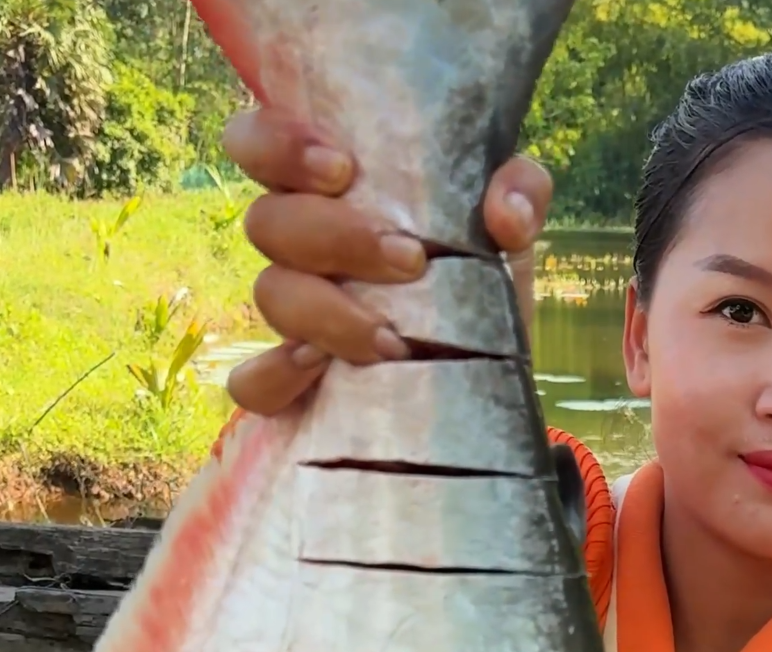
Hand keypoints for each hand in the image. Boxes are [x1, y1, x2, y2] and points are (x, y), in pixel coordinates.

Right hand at [222, 106, 552, 417]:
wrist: (489, 378)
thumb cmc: (477, 283)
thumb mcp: (507, 233)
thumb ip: (519, 195)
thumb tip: (507, 212)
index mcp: (328, 192)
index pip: (262, 144)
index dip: (283, 146)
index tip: (344, 170)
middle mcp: (300, 249)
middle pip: (268, 222)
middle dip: (336, 238)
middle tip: (410, 262)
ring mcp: (293, 318)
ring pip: (269, 295)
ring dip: (328, 313)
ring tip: (395, 340)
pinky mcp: (294, 387)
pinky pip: (252, 385)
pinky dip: (275, 375)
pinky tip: (320, 371)